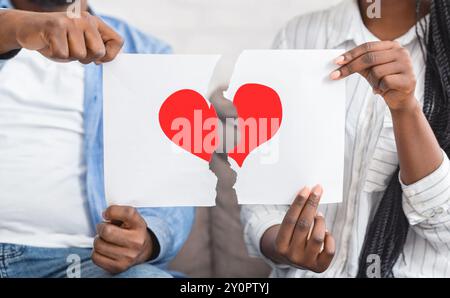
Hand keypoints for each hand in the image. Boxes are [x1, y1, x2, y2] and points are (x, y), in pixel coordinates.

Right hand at [0, 9, 122, 63]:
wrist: (29, 28)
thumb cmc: (59, 40)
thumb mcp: (82, 44)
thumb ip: (97, 49)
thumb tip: (110, 59)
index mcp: (95, 23)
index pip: (118, 41)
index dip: (110, 56)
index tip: (97, 59)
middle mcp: (86, 19)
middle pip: (99, 52)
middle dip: (86, 59)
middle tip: (73, 51)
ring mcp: (71, 22)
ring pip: (80, 55)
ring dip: (69, 57)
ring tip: (61, 45)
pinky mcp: (55, 27)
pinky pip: (63, 55)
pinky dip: (56, 55)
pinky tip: (51, 45)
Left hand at [92, 206, 156, 273]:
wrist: (142, 250)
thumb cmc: (132, 231)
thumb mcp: (130, 218)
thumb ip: (118, 212)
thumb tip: (105, 214)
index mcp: (140, 225)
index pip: (127, 213)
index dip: (112, 211)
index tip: (107, 214)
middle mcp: (136, 242)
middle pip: (107, 231)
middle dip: (101, 227)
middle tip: (103, 228)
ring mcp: (128, 256)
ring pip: (98, 245)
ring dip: (98, 240)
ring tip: (105, 239)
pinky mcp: (118, 267)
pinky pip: (95, 257)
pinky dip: (96, 252)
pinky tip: (104, 249)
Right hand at [260, 185, 334, 272]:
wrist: (291, 259)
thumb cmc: (290, 237)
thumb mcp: (286, 230)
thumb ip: (296, 216)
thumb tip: (310, 195)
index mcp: (280, 245)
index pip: (290, 220)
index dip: (299, 203)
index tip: (306, 189)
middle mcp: (291, 255)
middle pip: (304, 225)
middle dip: (312, 205)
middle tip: (317, 190)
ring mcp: (305, 262)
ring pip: (318, 236)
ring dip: (320, 221)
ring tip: (319, 215)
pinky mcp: (319, 267)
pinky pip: (329, 250)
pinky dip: (330, 237)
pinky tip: (325, 232)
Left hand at [330, 41, 417, 112]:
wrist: (400, 100)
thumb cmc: (383, 82)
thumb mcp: (370, 70)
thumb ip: (359, 62)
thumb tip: (339, 61)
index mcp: (392, 46)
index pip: (368, 46)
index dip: (351, 54)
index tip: (336, 62)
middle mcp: (402, 52)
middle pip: (369, 58)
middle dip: (350, 67)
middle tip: (335, 75)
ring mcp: (407, 65)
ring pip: (376, 71)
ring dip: (372, 82)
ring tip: (378, 85)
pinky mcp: (408, 79)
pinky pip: (385, 82)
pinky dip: (380, 88)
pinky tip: (385, 90)